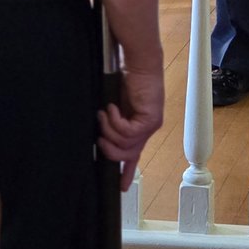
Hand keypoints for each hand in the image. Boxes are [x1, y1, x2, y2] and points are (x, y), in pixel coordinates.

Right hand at [97, 65, 164, 190]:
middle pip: (127, 155)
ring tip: (104, 113)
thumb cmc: (126, 78)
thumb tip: (97, 136)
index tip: (122, 187)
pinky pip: (128, 132)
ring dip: (109, 130)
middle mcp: (147, 129)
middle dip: (109, 150)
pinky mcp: (150, 119)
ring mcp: (151, 125)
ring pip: (125, 145)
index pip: (135, 154)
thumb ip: (112, 122)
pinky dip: (115, 121)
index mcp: (139, 126)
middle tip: (99, 136)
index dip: (128, 171)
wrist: (139, 61)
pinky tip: (113, 108)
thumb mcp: (115, 106)